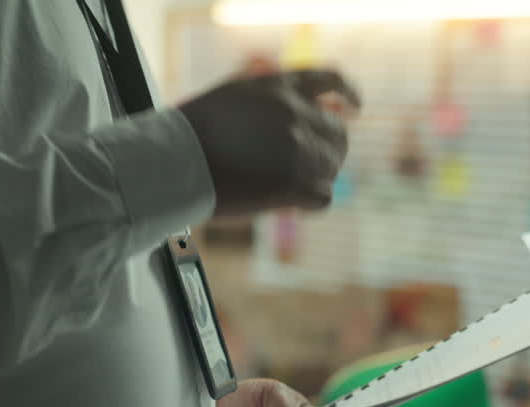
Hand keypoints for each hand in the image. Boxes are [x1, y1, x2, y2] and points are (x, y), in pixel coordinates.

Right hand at [178, 69, 360, 217]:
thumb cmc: (193, 133)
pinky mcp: (293, 183)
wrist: (174, 162)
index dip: (348, 93)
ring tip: (288, 183)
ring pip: (332, 166)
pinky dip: (311, 202)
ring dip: (317, 176)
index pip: (330, 80)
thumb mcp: (233, 94)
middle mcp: (293, 113)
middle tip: (310, 166)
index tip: (355, 107)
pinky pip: (323, 196)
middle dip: (330, 150)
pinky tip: (292, 202)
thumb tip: (297, 117)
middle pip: (338, 134)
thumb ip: (269, 99)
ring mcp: (296, 148)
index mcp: (279, 86)